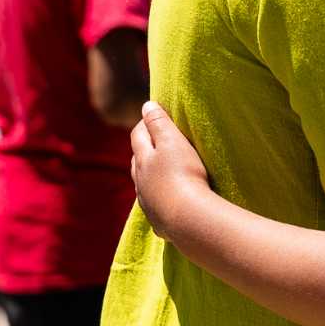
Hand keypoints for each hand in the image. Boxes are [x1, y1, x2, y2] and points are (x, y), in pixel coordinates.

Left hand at [131, 101, 211, 237]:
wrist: (187, 219)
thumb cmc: (183, 174)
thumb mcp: (173, 142)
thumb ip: (159, 123)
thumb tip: (147, 105)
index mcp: (142, 159)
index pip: (137, 134)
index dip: (146, 123)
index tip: (156, 116)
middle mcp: (139, 181)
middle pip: (137, 160)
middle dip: (145, 148)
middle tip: (160, 142)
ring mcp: (147, 202)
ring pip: (144, 184)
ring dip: (150, 175)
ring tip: (163, 171)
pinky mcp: (158, 220)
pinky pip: (155, 205)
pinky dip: (160, 197)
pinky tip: (169, 200)